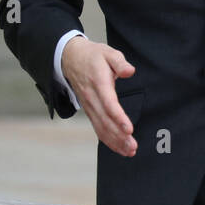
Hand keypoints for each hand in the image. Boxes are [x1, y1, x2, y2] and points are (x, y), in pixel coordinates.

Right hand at [61, 36, 136, 155]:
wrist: (70, 59)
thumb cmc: (93, 56)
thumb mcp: (108, 53)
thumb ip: (119, 62)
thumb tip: (129, 71)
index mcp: (98, 83)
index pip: (108, 104)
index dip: (118, 118)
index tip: (129, 129)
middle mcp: (92, 98)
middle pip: (105, 120)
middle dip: (119, 135)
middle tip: (133, 147)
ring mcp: (89, 106)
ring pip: (101, 127)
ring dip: (115, 141)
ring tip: (130, 151)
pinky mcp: (90, 111)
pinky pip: (98, 127)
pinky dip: (108, 140)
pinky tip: (120, 148)